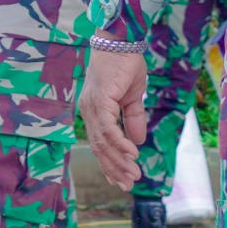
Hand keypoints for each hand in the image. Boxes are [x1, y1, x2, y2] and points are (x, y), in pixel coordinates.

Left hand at [80, 47, 150, 187]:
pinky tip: (131, 154)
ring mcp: (91, 107)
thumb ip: (133, 119)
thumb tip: (138, 141)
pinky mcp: (99, 101)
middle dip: (114, 168)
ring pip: (103, 141)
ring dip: (119, 160)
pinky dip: (119, 142)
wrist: (121, 42)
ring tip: (132, 174)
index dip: (109, 162)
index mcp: (94, 112)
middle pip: (99, 147)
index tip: (119, 179)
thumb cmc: (124, 66)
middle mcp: (88, 112)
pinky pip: (108, 128)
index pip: (99, 143)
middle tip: (127, 184)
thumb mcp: (133, 97)